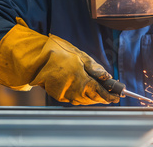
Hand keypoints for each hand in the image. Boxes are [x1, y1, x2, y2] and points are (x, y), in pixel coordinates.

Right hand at [0, 17, 119, 104]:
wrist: (35, 57)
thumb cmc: (58, 52)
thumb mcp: (79, 55)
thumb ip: (94, 67)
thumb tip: (106, 76)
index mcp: (81, 79)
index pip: (99, 92)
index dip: (110, 96)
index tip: (117, 97)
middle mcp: (73, 90)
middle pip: (93, 99)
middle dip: (103, 98)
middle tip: (111, 96)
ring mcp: (65, 95)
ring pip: (84, 101)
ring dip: (93, 98)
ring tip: (100, 94)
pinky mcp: (58, 96)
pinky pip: (74, 99)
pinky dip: (82, 97)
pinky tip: (86, 92)